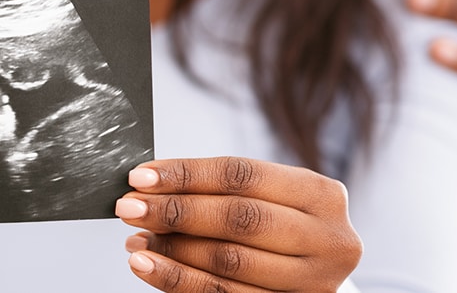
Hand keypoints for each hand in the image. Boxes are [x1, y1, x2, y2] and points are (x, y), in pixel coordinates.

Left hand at [116, 157, 361, 291]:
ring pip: (228, 261)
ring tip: (135, 238)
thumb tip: (147, 185)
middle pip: (238, 218)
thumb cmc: (279, 224)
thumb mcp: (267, 196)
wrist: (312, 272)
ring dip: (171, 248)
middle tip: (129, 206)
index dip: (186, 174)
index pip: (242, 174)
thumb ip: (218, 189)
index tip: (140, 176)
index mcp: (320, 195)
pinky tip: (147, 265)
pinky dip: (177, 279)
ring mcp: (314, 282)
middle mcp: (327, 238)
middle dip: (174, 210)